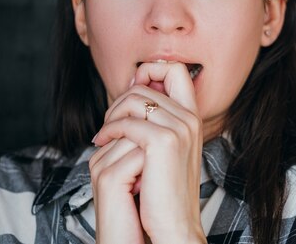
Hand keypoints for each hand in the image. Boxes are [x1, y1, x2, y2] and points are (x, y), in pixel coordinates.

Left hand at [89, 62, 205, 243]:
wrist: (173, 225)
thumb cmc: (164, 191)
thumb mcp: (165, 148)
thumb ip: (156, 119)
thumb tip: (134, 88)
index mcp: (192, 117)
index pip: (176, 69)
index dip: (151, 71)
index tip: (133, 91)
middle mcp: (189, 118)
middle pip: (147, 83)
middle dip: (120, 99)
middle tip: (109, 123)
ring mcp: (179, 128)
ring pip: (134, 99)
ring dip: (111, 115)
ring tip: (104, 136)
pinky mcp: (163, 142)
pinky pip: (126, 122)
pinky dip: (108, 131)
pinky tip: (102, 144)